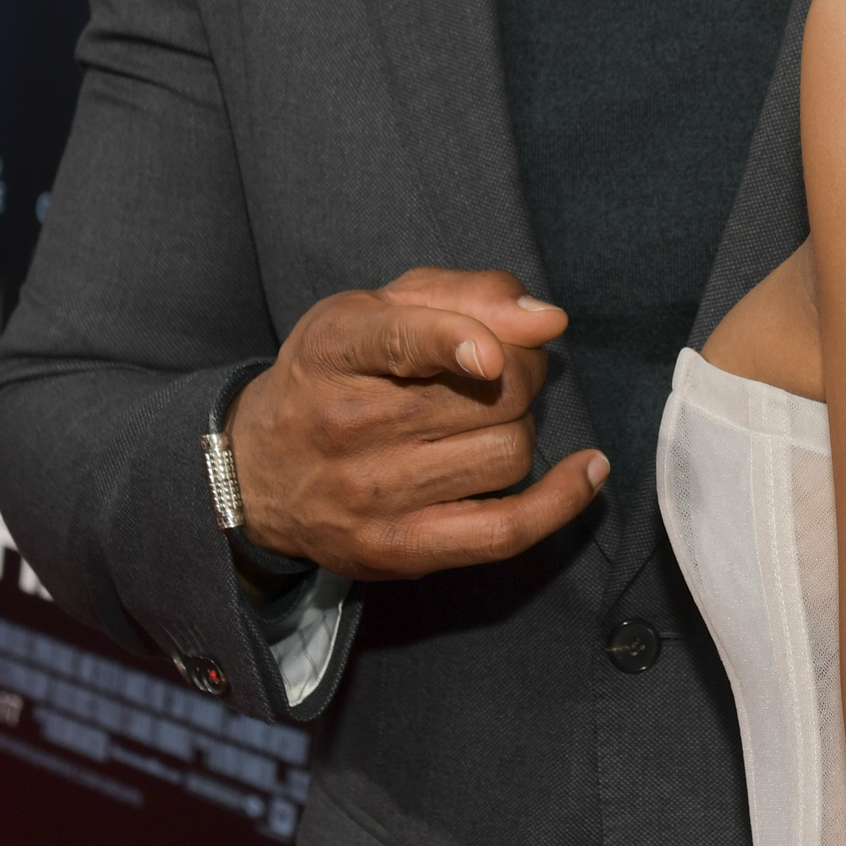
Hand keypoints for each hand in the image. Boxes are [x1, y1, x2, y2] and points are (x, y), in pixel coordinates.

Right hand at [227, 267, 607, 579]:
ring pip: (506, 453)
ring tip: (492, 421)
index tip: (492, 353)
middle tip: (509, 369)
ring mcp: (373, 494)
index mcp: (335, 350)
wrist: (258, 472)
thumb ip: (461, 295)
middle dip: (523, 373)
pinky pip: (504, 531)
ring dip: (522, 429)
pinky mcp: (400, 549)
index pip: (397, 342)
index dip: (454, 342)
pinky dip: (560, 501)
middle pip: (490, 396)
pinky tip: (587, 471)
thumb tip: (546, 319)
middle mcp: (347, 424)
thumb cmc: (333, 377)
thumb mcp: (374, 311)